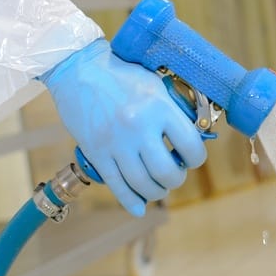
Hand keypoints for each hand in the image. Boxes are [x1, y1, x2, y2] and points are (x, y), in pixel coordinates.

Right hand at [40, 39, 206, 215]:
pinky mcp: (96, 153)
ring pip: (143, 184)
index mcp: (159, 107)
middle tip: (175, 173)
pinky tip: (139, 206)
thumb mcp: (156, 86)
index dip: (197, 158)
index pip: (191, 146)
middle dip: (177, 178)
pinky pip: (117, 186)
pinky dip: (131, 201)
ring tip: (159, 185)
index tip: (193, 157)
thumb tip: (193, 136)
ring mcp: (116, 143)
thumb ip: (174, 110)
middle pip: (167, 172)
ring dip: (157, 191)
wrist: (78, 69)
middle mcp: (138, 127)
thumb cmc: (121, 74)